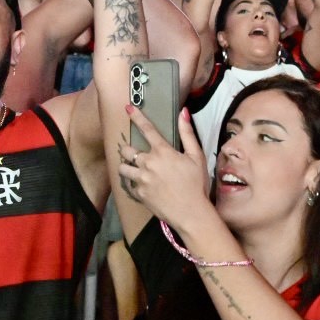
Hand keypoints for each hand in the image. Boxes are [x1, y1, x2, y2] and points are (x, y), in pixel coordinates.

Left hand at [117, 106, 211, 228]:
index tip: (127, 107)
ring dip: (127, 167)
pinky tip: (142, 186)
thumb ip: (187, 134)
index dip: (136, 116)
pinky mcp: (139, 194)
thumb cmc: (196, 184)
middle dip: (128, 149)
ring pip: (123, 168)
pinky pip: (129, 185)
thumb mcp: (197, 157)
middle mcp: (148, 163)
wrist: (191, 212)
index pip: (146, 129)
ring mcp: (141, 180)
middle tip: (133, 153)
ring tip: (134, 170)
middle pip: (127, 150)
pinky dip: (133, 184)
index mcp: (163, 152)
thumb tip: (183, 112)